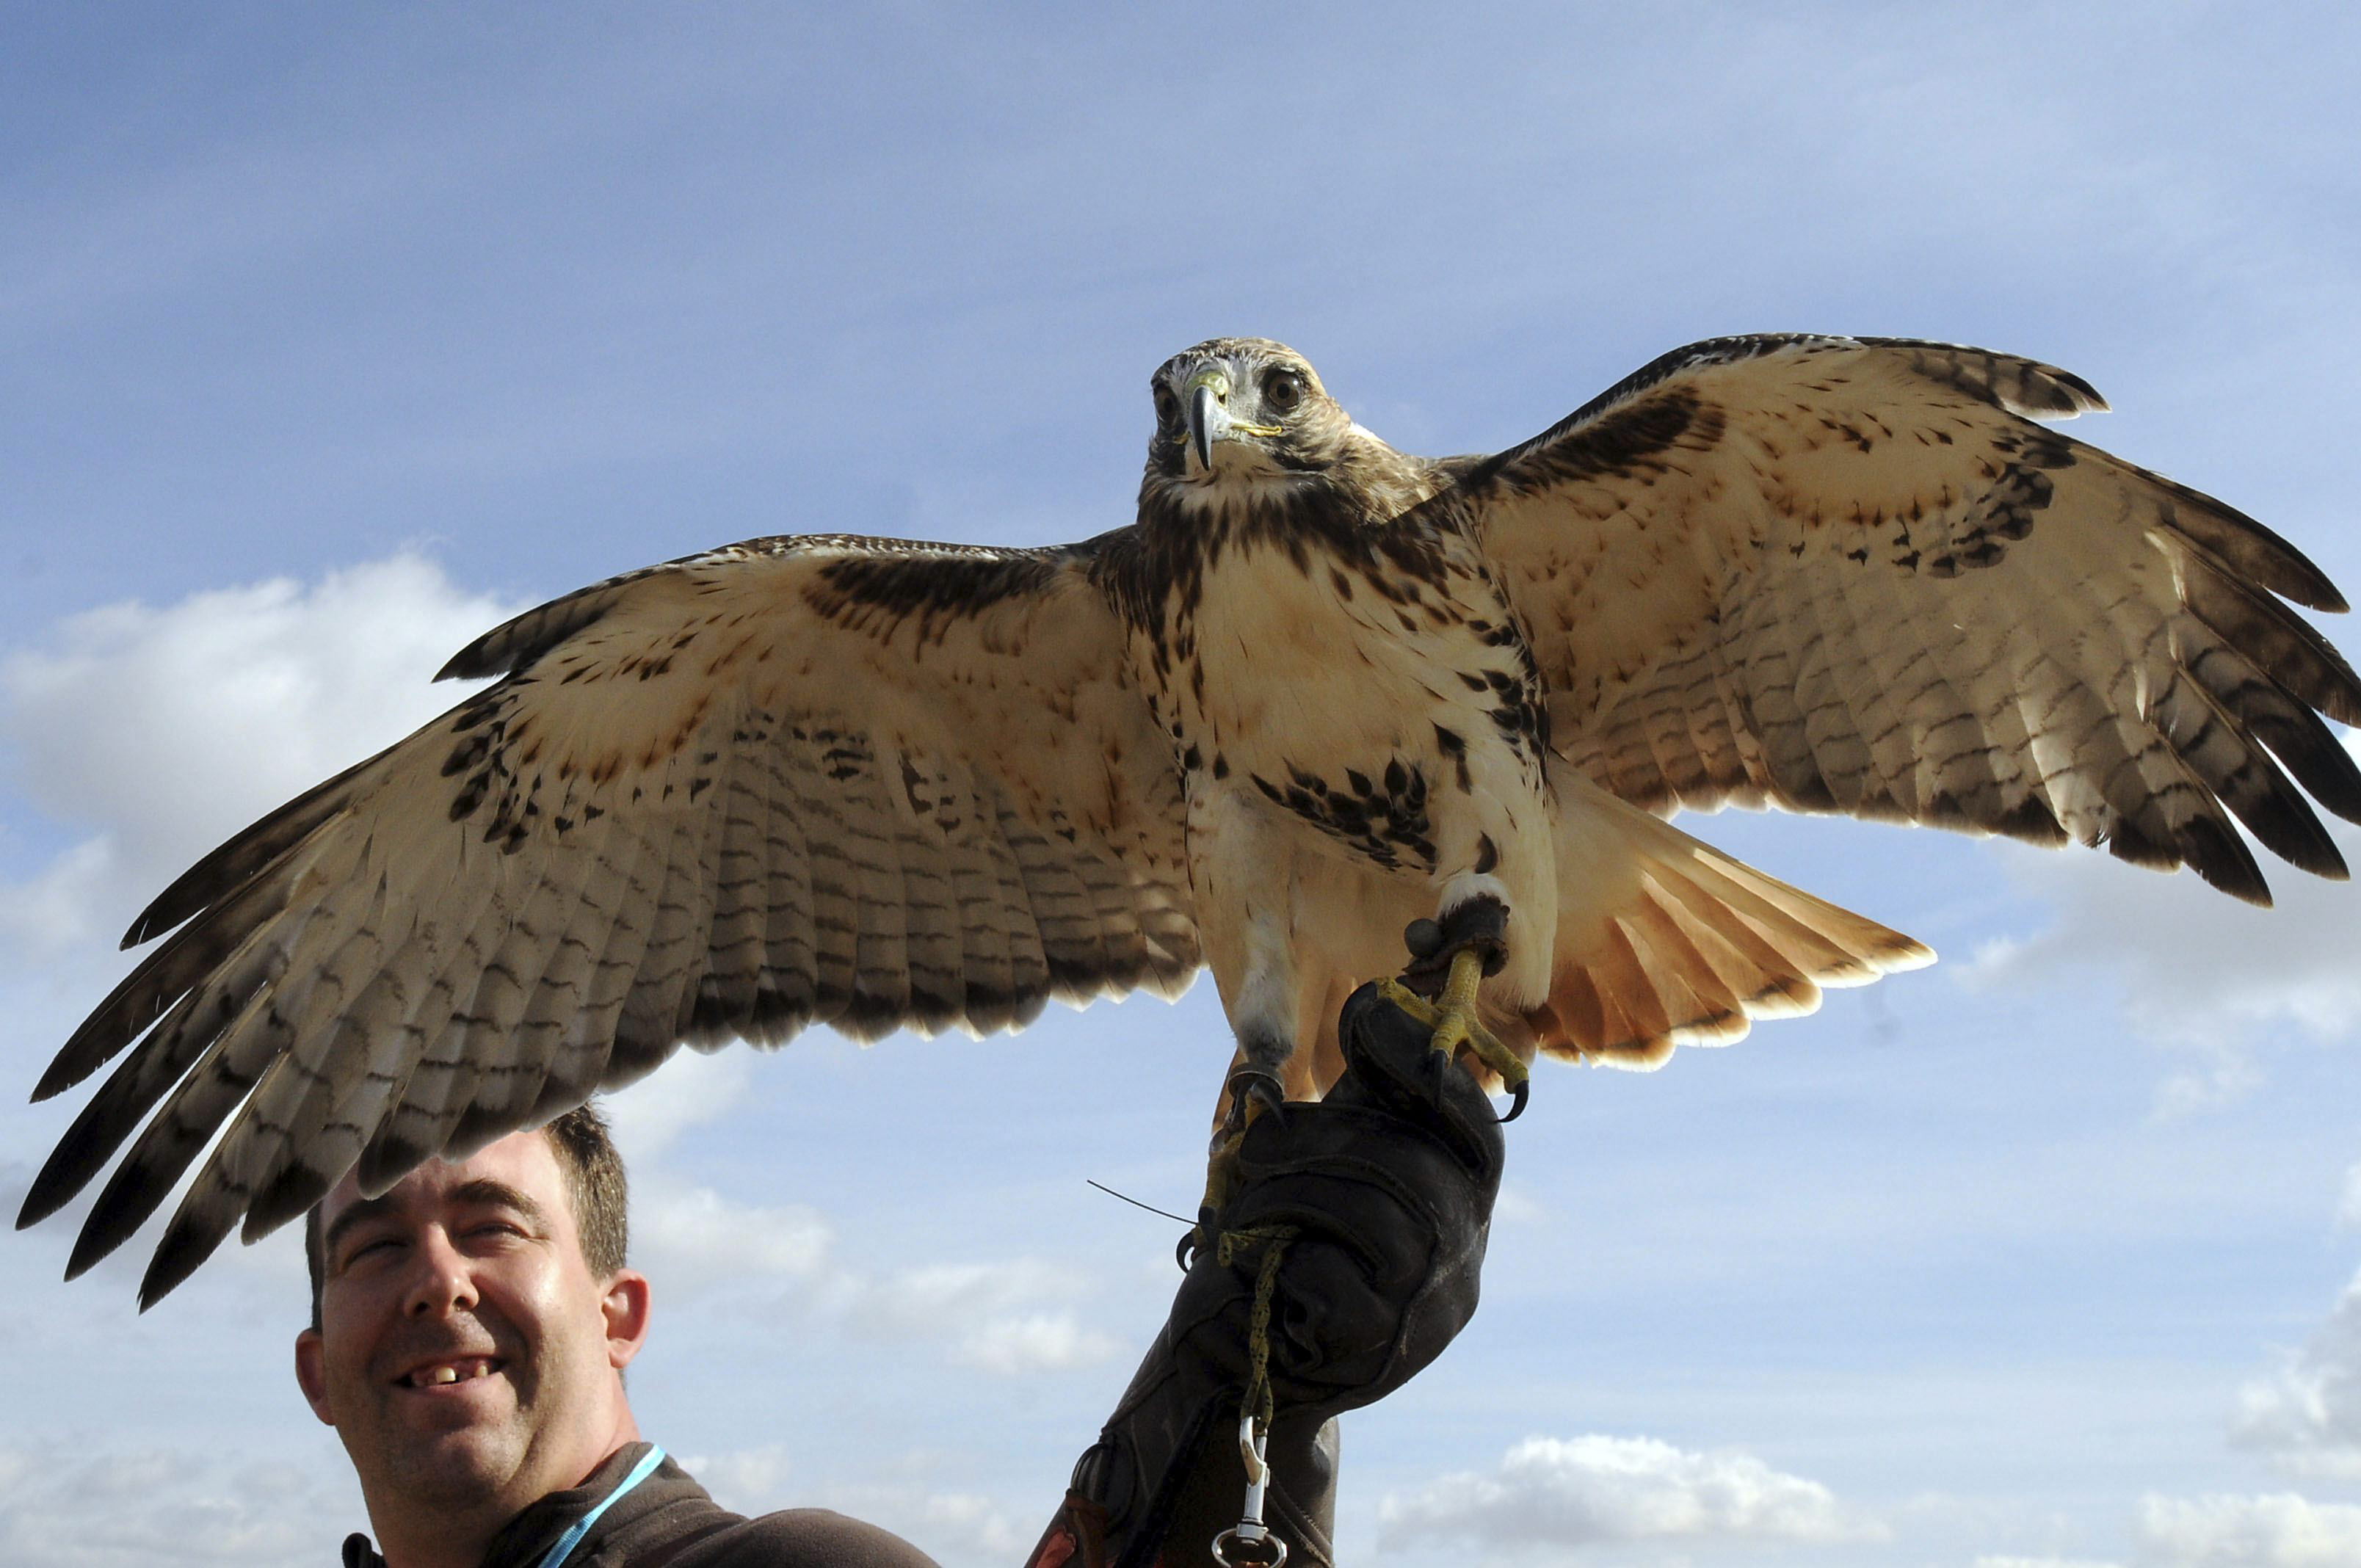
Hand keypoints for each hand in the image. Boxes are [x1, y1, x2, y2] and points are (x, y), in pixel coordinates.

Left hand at [1028, 982, 1508, 1567]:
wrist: (1239, 1356)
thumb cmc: (1284, 1243)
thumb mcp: (1330, 1163)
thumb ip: (1361, 1101)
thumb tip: (1381, 1002)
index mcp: (1457, 1207)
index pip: (1476, 1134)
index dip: (1428, 1073)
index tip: (1370, 1017)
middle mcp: (1459, 1259)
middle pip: (1418, 1167)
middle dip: (1326, 1140)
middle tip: (1260, 1143)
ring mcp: (1427, 1310)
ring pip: (1378, 1216)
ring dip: (1296, 1194)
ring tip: (1249, 1206)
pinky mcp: (1379, 1349)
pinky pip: (1337, 1280)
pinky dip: (1285, 1258)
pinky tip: (1264, 1265)